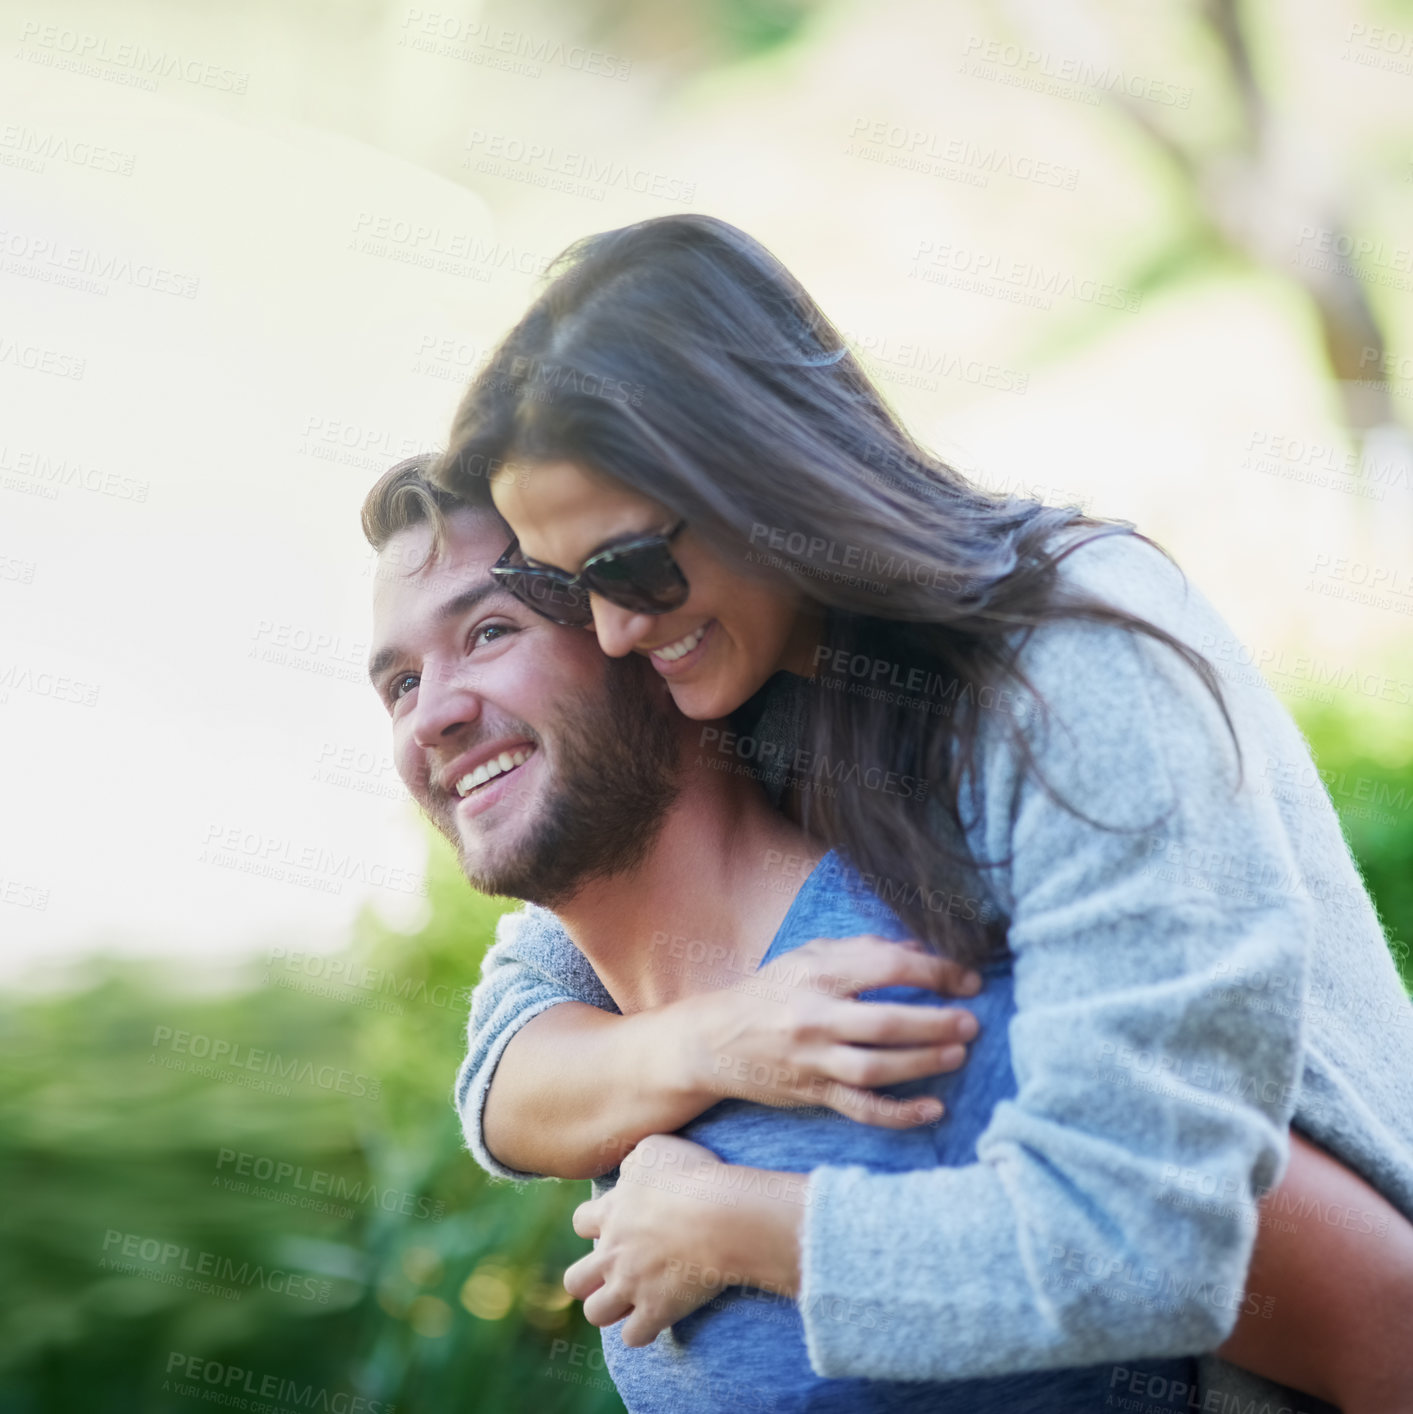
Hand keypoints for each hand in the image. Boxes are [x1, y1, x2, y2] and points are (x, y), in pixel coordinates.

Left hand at [564, 1133, 805, 1347]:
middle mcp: (612, 1253)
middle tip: (616, 1271)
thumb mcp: (656, 1149)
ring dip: (610, 1309)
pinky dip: (643, 1331)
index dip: (595, 1225)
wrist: (721, 1216)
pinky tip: (658, 1318)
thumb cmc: (693, 1175)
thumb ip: (634, 1162)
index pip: (580, 1223)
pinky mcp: (655, 1310)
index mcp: (611, 1213)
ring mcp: (630, 1285)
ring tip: (632, 1300)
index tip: (617, 1224)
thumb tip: (628, 1173)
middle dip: (589, 1279)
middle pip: (574, 1280)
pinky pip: (634, 1337)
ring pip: (595, 1313)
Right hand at [684, 933, 981, 1128]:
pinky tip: (933, 1109)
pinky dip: (899, 1113)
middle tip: (972, 1022)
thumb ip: (862, 950)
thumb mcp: (808, 956)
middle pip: (885, 1022)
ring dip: (923, 1062)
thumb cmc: (770, 991)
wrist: (716, 1039)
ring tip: (958, 1054)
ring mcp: (813, 1059)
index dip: (935, 972)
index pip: (887, 967)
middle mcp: (815, 1016)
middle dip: (936, 1023)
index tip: (967, 979)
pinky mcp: (813, 1093)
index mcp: (818, 973)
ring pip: (876, 1067)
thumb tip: (920, 951)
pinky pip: (861, 1108)